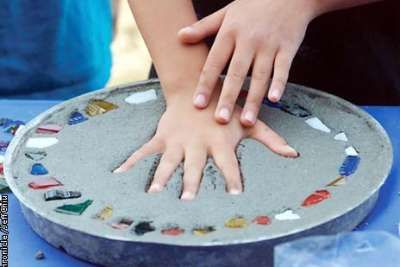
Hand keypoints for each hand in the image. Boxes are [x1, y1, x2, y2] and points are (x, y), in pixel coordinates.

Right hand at [114, 93, 297, 200]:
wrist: (196, 87)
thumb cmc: (225, 107)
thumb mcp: (248, 122)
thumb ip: (270, 139)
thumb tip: (294, 154)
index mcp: (220, 142)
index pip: (229, 164)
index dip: (232, 178)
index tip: (234, 196)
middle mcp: (197, 144)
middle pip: (195, 167)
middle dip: (191, 183)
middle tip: (187, 201)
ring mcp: (177, 141)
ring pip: (168, 162)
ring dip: (160, 178)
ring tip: (152, 194)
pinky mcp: (162, 137)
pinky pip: (144, 151)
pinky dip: (131, 162)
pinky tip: (119, 175)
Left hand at [178, 0, 316, 125]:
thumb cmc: (253, 4)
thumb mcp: (226, 12)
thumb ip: (203, 27)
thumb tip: (179, 36)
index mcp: (230, 32)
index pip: (214, 62)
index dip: (205, 84)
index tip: (197, 105)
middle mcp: (249, 40)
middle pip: (236, 73)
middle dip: (227, 98)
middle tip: (220, 120)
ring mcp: (269, 45)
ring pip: (260, 76)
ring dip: (253, 99)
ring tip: (246, 121)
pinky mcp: (288, 48)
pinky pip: (283, 69)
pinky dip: (279, 84)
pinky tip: (274, 100)